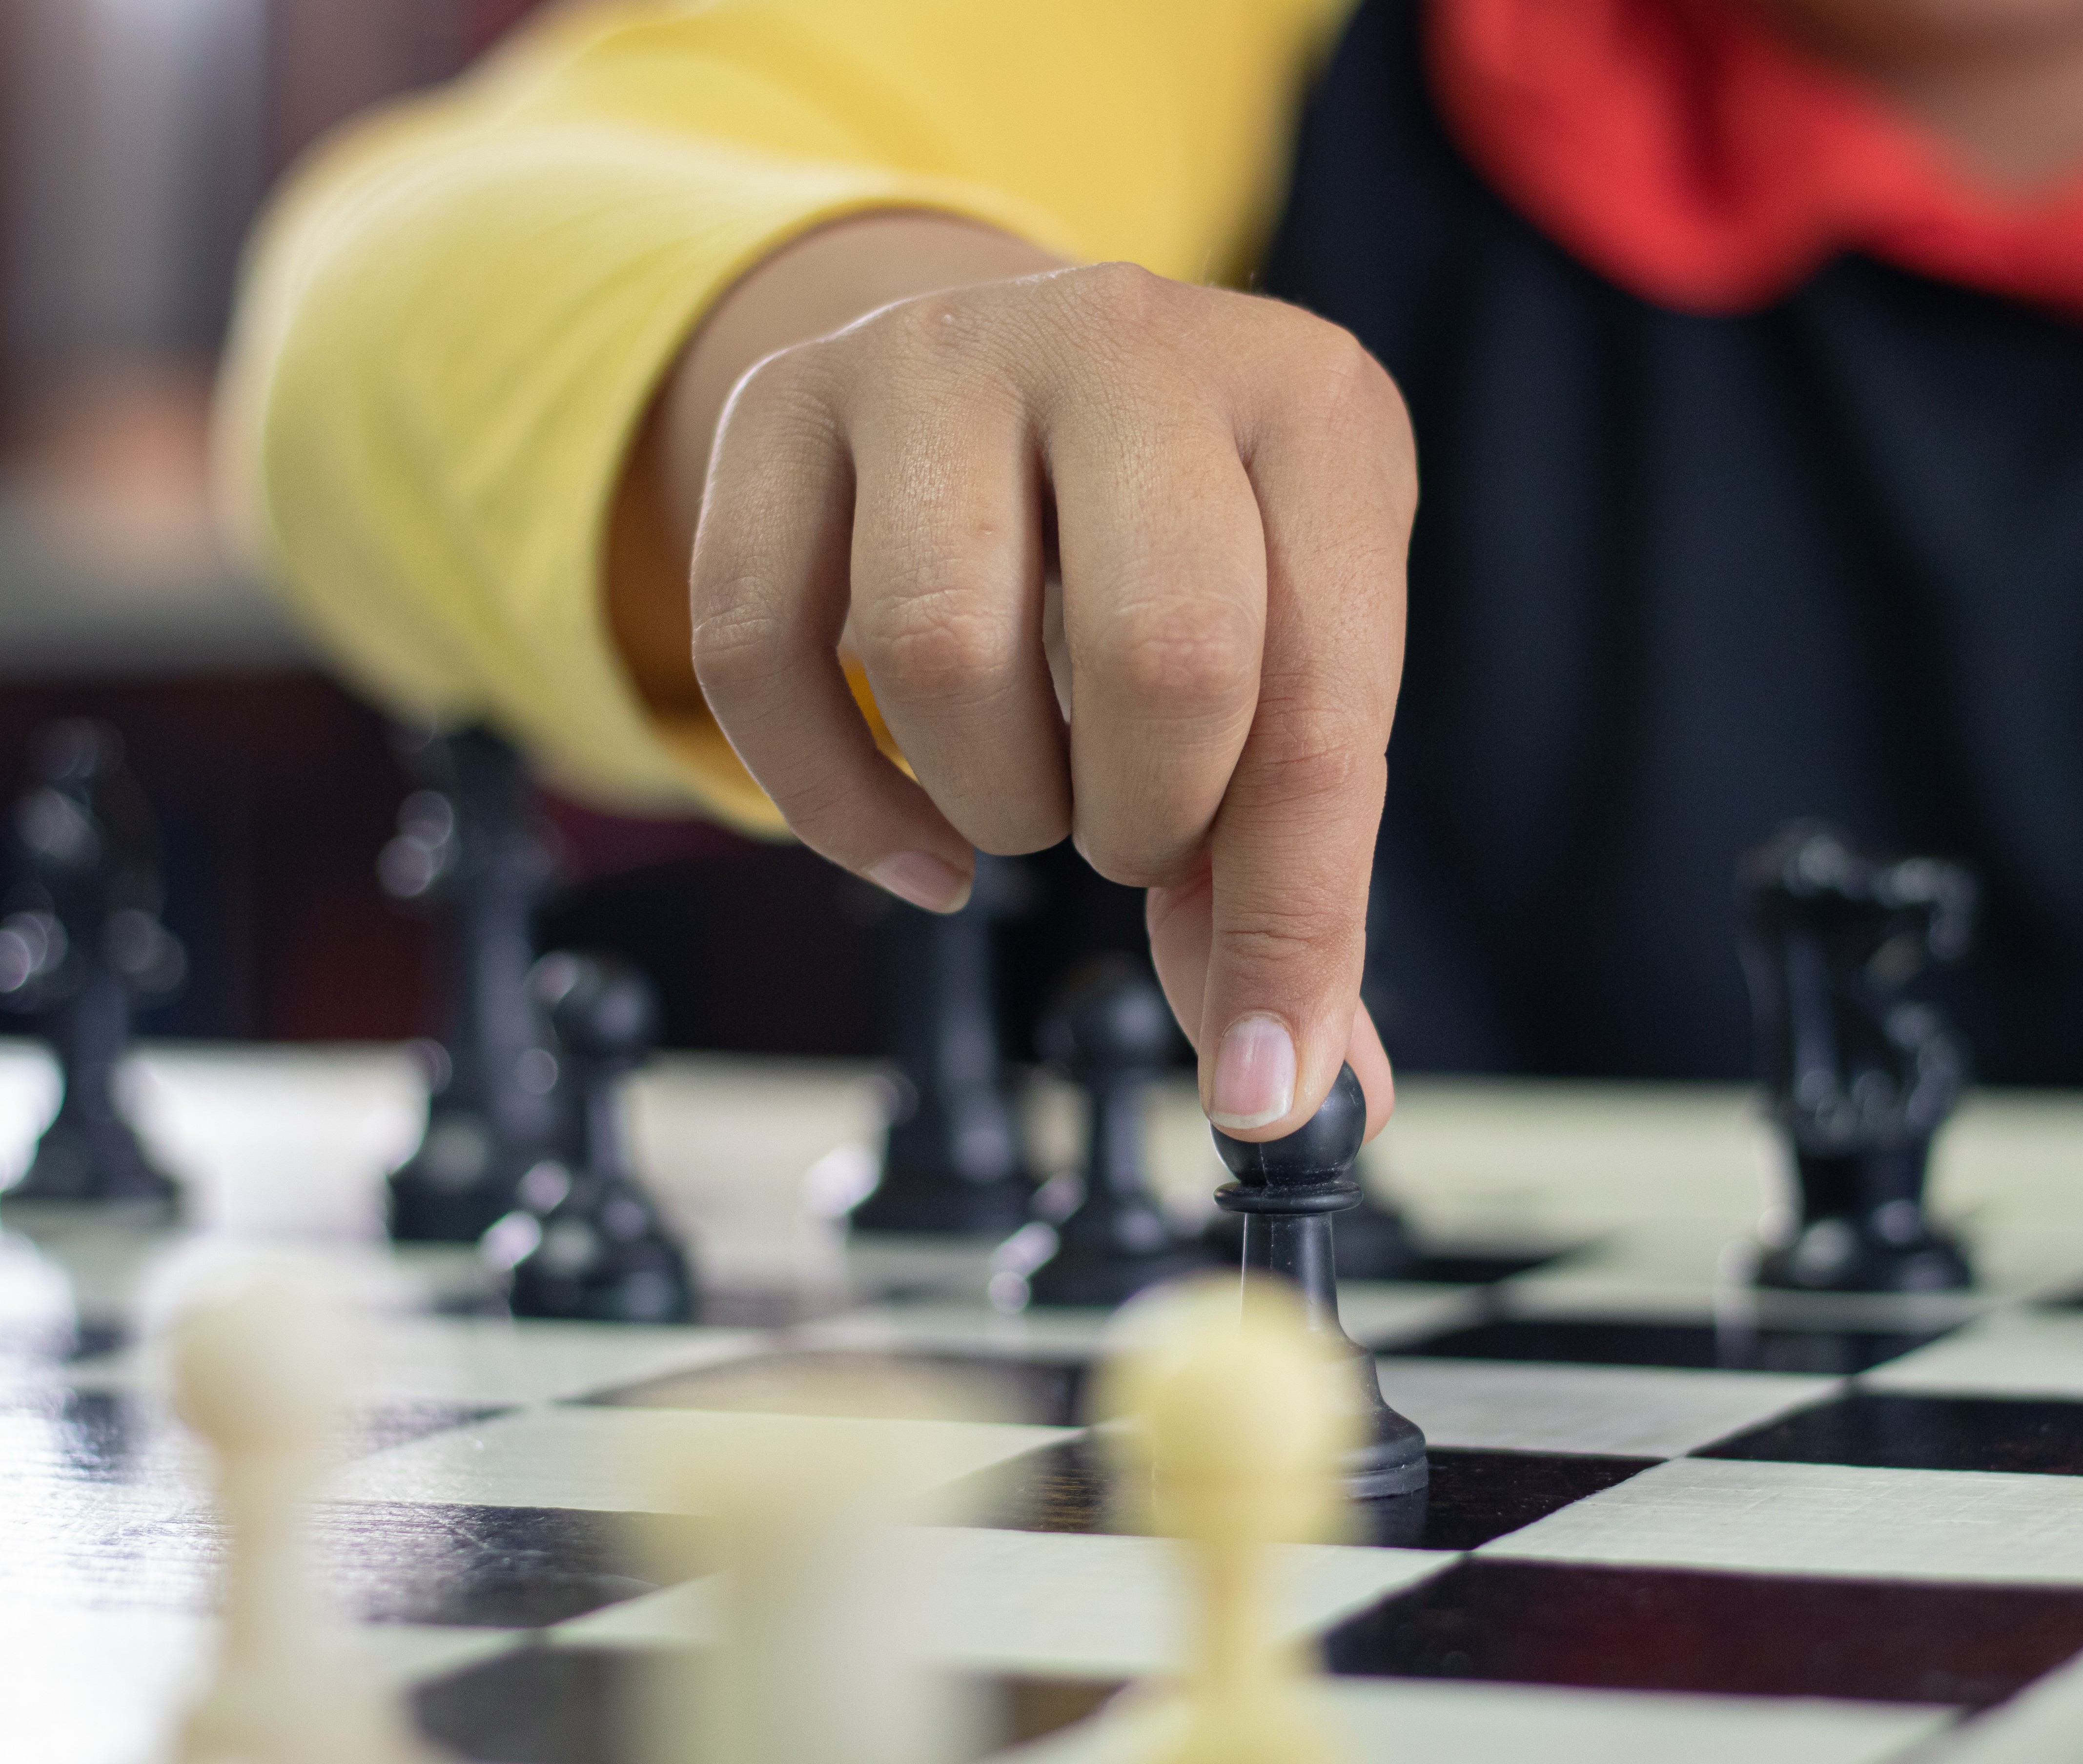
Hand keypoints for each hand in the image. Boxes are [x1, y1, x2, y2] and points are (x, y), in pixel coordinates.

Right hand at [668, 224, 1413, 1138]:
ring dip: (993, 800)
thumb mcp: (1283, 675)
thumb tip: (1290, 1095)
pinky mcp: (783, 402)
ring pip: (933, 651)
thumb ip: (1288, 877)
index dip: (1290, 924)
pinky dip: (832, 804)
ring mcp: (944, 350)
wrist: (1022, 385)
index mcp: (1314, 412)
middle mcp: (1136, 341)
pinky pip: (757, 654)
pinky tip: (915, 841)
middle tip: (1132, 837)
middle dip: (1141, 823)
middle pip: (1154, 657)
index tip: (1260, 1083)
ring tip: (1033, 785)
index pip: (1317, 708)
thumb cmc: (1193, 560)